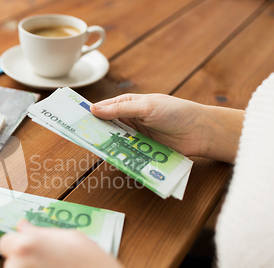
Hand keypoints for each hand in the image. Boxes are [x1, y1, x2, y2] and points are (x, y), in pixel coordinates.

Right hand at [91, 94, 243, 163]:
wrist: (200, 132)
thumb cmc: (175, 112)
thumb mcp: (146, 107)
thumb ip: (120, 110)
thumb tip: (94, 109)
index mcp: (128, 104)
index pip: (103, 108)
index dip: (88, 113)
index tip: (72, 119)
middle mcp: (130, 120)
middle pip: (106, 126)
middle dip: (94, 131)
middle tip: (79, 136)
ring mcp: (135, 136)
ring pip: (114, 140)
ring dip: (106, 143)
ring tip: (92, 147)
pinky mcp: (142, 149)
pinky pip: (126, 152)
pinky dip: (119, 154)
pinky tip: (111, 157)